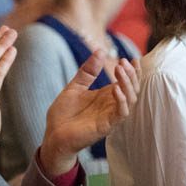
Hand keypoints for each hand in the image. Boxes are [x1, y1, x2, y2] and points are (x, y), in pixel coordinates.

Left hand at [39, 53, 139, 175]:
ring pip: (130, 99)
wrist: (53, 135)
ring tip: (120, 70)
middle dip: (131, 74)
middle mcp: (111, 105)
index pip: (127, 82)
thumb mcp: (75, 86)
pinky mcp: (106, 126)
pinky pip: (120, 113)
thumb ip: (88, 71)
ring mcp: (110, 116)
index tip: (131, 58)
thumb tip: (100, 50)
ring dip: (128, 84)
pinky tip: (116, 89)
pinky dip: (121, 101)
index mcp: (106, 96)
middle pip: (132, 89)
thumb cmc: (64, 114)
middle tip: (123, 62)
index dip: (133, 71)